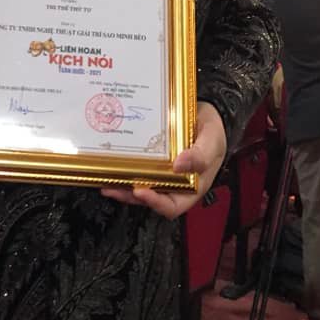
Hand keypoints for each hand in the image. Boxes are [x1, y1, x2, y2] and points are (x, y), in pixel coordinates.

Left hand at [101, 102, 226, 218]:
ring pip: (139, 185)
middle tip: (112, 186)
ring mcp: (162, 173)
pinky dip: (124, 169)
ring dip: (122, 185)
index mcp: (192, 187)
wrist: (206, 114)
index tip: (140, 191)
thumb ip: (201, 155)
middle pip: (150, 198)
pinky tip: (112, 163)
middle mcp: (175, 184)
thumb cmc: (214, 132)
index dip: (155, 203)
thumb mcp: (212, 142)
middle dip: (129, 195)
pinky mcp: (153, 161)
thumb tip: (180, 165)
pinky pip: (138, 168)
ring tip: (105, 179)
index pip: (172, 206)